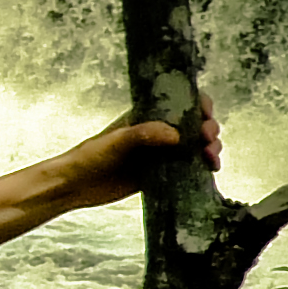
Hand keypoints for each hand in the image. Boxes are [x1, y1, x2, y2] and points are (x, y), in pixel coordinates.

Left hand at [48, 93, 221, 208]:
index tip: (206, 115)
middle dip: (208, 129)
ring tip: (211, 158)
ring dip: (210, 148)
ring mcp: (162, 154)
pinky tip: (211, 169)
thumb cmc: (91, 156)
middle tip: (207, 140)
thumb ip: (144, 134)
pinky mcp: (162, 174)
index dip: (200, 105)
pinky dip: (204, 166)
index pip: (181, 102)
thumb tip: (178, 134)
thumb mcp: (116, 141)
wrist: (76, 185)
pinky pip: (190, 167)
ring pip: (196, 146)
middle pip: (195, 124)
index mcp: (147, 116)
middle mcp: (159, 132)